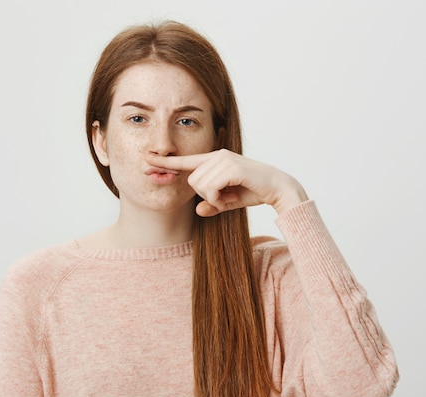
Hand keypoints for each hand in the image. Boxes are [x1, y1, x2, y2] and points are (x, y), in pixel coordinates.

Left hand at [146, 149, 308, 216]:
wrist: (278, 189)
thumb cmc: (254, 191)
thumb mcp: (228, 201)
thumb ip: (212, 205)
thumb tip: (198, 211)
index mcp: (214, 160)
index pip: (185, 161)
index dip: (166, 162)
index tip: (147, 159)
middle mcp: (217, 156)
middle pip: (191, 181)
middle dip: (204, 196)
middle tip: (223, 199)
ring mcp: (224, 159)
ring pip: (199, 185)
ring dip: (213, 199)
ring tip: (229, 197)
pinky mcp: (231, 167)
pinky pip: (210, 188)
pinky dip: (218, 199)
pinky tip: (230, 198)